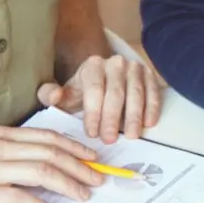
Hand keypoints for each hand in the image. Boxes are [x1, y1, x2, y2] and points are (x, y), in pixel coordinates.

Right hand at [0, 126, 103, 202]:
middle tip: (97, 178)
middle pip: (51, 153)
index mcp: (0, 135)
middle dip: (80, 166)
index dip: (74, 147)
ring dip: (68, 184)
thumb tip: (35, 158)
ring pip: (41, 172)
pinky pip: (18, 197)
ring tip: (83, 194)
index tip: (92, 157)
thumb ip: (4, 149)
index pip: (47, 137)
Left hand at [37, 54, 162, 143]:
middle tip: (110, 140)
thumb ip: (50, 96)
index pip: (94, 89)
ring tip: (132, 136)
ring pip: (136, 92)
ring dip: (134, 116)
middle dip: (112, 118)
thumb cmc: (84, 94)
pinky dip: (152, 108)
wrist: (107, 80)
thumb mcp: (66, 95)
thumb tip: (55, 97)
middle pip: (116, 92)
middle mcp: (115, 62)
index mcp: (92, 66)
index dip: (93, 113)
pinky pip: (153, 91)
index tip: (92, 134)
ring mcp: (135, 67)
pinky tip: (149, 124)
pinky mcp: (150, 74)